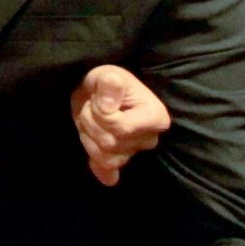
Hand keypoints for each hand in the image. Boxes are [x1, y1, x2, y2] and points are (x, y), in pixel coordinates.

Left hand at [72, 65, 170, 186]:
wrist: (99, 93)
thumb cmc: (107, 83)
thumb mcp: (106, 74)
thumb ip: (109, 81)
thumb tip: (112, 84)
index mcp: (156, 117)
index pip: (121, 128)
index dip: (100, 114)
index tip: (98, 98)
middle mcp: (150, 139)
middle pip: (110, 143)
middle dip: (90, 123)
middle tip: (90, 107)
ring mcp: (136, 153)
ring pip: (106, 158)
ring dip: (88, 137)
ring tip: (90, 119)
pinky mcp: (121, 162)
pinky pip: (107, 171)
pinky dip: (96, 164)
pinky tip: (92, 153)